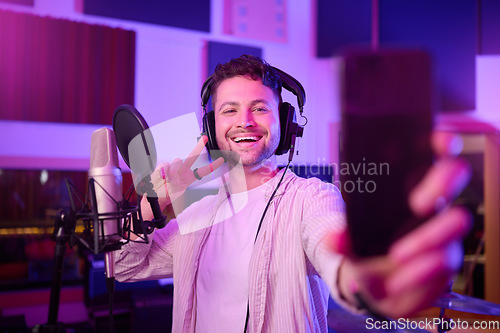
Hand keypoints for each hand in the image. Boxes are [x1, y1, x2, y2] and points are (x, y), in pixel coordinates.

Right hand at [145, 135, 223, 214]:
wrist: (151, 198)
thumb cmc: (163, 198)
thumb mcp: (171, 193)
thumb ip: (174, 181)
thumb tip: (172, 171)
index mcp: (187, 179)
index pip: (202, 171)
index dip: (212, 166)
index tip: (222, 159)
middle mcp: (181, 172)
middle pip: (191, 158)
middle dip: (198, 147)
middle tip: (204, 138)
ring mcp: (172, 169)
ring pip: (176, 163)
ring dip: (172, 171)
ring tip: (167, 181)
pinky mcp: (163, 167)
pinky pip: (164, 165)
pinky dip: (161, 172)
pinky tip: (161, 178)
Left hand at [332, 132, 471, 317]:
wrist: (372, 281)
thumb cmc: (365, 245)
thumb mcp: (349, 238)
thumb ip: (341, 237)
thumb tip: (335, 238)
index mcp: (409, 182)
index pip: (434, 151)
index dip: (442, 140)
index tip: (437, 140)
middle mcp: (433, 201)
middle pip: (455, 175)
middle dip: (442, 183)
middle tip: (417, 203)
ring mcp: (444, 228)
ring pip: (456, 222)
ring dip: (428, 238)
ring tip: (397, 255)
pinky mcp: (447, 258)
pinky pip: (445, 260)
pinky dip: (420, 272)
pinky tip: (398, 280)